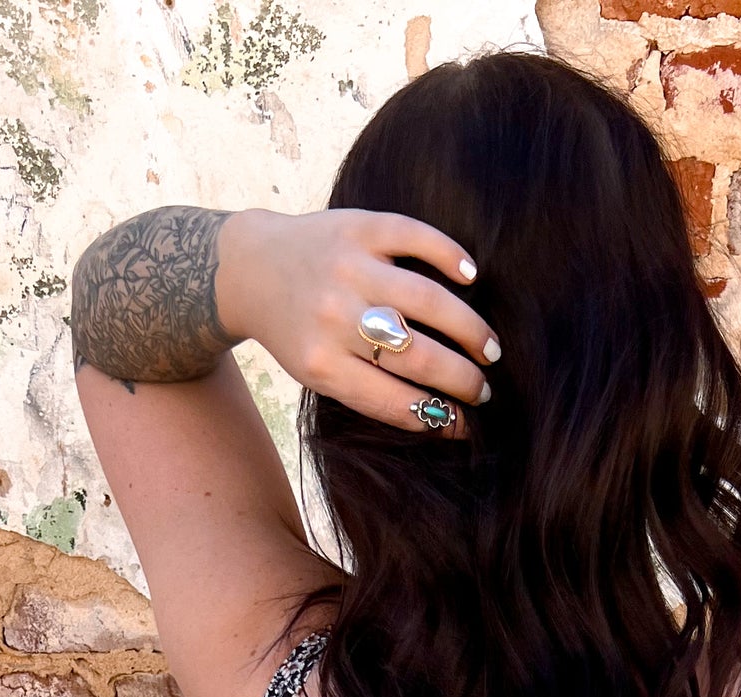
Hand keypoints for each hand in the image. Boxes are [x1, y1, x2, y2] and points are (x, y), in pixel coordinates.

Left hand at [219, 207, 495, 440]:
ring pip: (429, 301)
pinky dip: (450, 256)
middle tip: (485, 389)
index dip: (439, 417)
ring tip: (490, 348)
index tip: (466, 424)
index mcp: (323, 364)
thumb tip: (438, 415)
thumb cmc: (295, 330)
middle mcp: (336, 317)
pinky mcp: (358, 227)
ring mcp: (348, 268)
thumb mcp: (316, 372)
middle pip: (420, 356)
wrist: (251, 267)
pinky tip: (471, 276)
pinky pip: (417, 238)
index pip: (397, 400)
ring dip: (470, 329)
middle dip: (464, 380)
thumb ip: (367, 390)